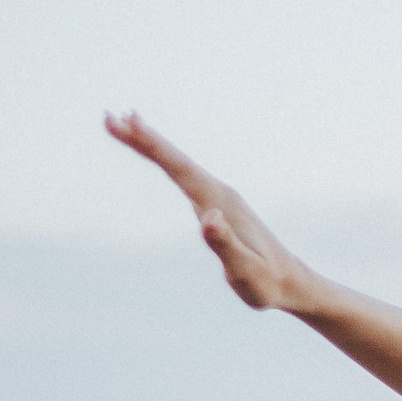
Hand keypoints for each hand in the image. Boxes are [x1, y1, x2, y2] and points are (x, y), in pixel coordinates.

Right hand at [105, 112, 313, 311]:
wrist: (293, 283)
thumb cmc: (268, 283)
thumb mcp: (246, 270)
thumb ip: (226, 245)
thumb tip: (207, 217)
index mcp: (220, 203)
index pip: (180, 169)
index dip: (152, 146)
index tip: (126, 124)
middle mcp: (220, 193)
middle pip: (176, 160)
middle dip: (143, 138)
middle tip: (109, 117)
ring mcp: (220, 198)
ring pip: (179, 165)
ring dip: (152, 145)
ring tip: (125, 125)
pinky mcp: (219, 206)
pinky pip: (186, 177)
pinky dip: (168, 162)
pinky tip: (163, 159)